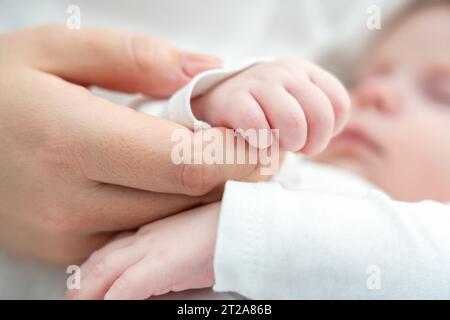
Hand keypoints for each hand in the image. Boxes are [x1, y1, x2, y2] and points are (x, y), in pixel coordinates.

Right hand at [0, 24, 268, 264]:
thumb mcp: (55, 49)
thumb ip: (135, 56)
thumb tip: (205, 70)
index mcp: (70, 139)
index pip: (183, 162)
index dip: (237, 156)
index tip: (264, 141)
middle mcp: (70, 200)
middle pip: (186, 200)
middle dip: (233, 178)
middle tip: (254, 150)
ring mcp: (69, 236)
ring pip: (170, 226)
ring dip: (207, 199)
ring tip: (219, 165)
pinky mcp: (69, 253)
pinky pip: (143, 240)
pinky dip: (172, 217)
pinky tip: (176, 189)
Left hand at [67, 202, 219, 299]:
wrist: (248, 221)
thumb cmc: (229, 229)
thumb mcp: (194, 241)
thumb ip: (174, 253)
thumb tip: (166, 272)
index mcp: (156, 229)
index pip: (115, 245)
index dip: (96, 263)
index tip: (85, 278)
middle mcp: (149, 235)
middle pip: (103, 256)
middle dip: (83, 278)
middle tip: (72, 296)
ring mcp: (154, 246)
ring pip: (106, 268)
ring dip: (88, 290)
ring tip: (77, 304)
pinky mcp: (165, 263)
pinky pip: (129, 285)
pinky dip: (112, 299)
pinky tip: (105, 307)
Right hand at [192, 59, 350, 153]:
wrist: (220, 100)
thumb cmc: (266, 110)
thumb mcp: (297, 104)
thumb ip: (319, 115)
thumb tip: (326, 136)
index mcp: (307, 72)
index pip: (339, 104)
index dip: (328, 131)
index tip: (309, 137)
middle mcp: (287, 71)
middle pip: (321, 116)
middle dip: (311, 143)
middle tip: (295, 148)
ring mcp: (259, 82)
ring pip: (294, 123)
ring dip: (287, 144)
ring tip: (276, 144)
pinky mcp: (234, 98)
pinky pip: (259, 127)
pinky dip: (261, 143)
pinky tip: (254, 141)